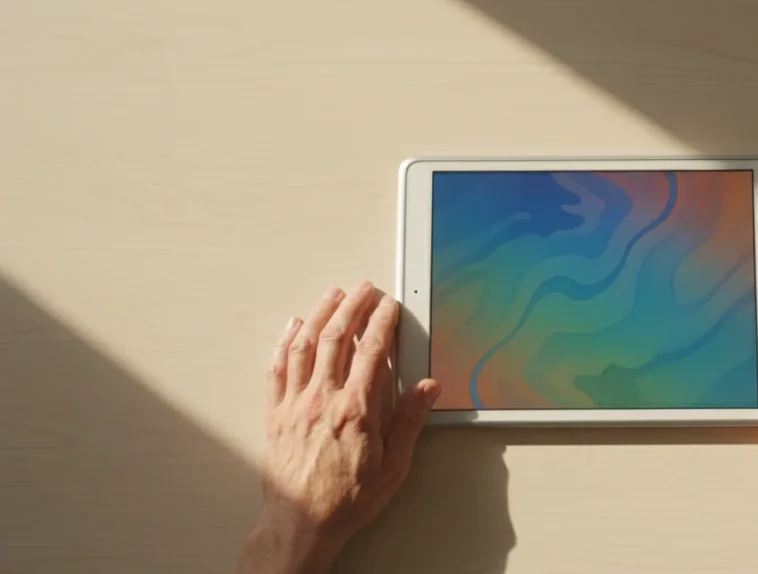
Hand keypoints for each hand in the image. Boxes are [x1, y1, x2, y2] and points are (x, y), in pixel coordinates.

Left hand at [238, 282, 440, 573]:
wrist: (301, 523)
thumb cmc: (347, 500)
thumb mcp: (393, 466)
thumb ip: (410, 421)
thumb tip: (427, 388)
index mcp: (356, 410)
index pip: (372, 351)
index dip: (382, 322)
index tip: (389, 306)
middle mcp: (323, 399)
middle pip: (337, 337)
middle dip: (353, 306)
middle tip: (364, 289)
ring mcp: (296, 404)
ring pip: (306, 345)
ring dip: (320, 314)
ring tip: (332, 294)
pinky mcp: (276, 414)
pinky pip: (278, 368)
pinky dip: (285, 342)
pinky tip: (292, 327)